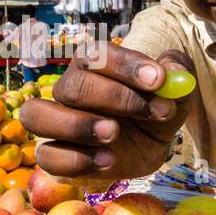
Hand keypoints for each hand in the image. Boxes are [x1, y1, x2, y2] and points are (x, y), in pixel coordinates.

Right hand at [19, 43, 193, 179]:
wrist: (149, 146)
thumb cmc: (154, 109)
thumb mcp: (174, 92)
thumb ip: (177, 74)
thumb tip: (172, 70)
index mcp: (94, 65)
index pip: (96, 54)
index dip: (126, 65)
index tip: (159, 80)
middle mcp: (69, 89)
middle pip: (72, 86)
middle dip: (114, 98)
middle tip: (149, 111)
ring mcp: (56, 122)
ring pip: (37, 115)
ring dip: (77, 126)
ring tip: (114, 134)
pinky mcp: (56, 155)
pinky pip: (47, 156)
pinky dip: (75, 160)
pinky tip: (108, 161)